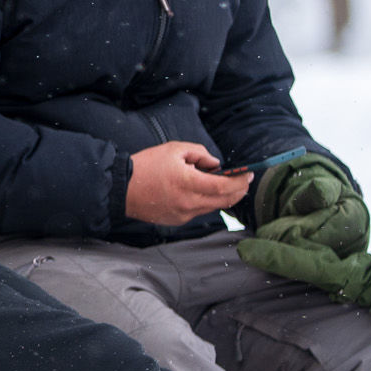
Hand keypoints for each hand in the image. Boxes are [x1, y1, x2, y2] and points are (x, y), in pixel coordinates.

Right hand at [124, 140, 252, 227]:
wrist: (122, 188)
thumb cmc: (146, 166)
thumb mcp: (173, 149)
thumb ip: (199, 154)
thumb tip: (215, 164)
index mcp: (189, 183)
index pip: (224, 186)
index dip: (240, 181)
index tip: (248, 174)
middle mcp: (189, 202)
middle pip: (224, 200)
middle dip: (239, 190)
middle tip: (245, 181)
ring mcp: (184, 214)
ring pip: (213, 207)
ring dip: (223, 196)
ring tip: (225, 184)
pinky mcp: (177, 220)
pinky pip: (199, 211)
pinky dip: (206, 201)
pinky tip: (202, 191)